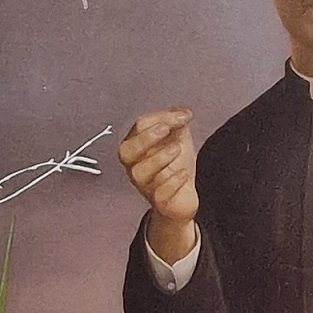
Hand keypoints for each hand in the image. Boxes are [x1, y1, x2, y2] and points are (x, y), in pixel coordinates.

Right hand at [118, 107, 197, 262]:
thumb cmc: (176, 167)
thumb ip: (177, 122)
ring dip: (158, 157)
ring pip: (140, 172)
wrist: (184, 198)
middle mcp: (135, 166)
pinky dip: (172, 181)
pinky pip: (159, 193)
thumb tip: (181, 111)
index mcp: (137, 147)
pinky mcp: (159, 202)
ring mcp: (145, 185)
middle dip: (146, 138)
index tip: (183, 116)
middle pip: (127, 151)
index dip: (160, 118)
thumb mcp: (178, 139)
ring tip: (177, 149)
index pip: (139, 127)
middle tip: (166, 129)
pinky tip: (183, 173)